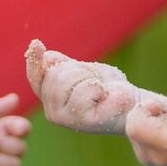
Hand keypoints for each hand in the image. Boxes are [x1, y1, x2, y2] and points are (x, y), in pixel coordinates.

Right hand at [25, 39, 140, 134]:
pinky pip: (86, 89)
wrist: (131, 103)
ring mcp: (66, 119)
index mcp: (50, 99)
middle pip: (55, 74)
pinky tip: (105, 97)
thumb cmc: (107, 86)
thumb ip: (61, 64)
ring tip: (99, 89)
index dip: (34, 61)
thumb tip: (43, 53)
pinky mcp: (83, 122)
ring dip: (89, 77)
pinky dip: (99, 87)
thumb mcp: (82, 71)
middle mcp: (52, 112)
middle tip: (94, 81)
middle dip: (79, 70)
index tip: (36, 43)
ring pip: (67, 80)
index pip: (36, 77)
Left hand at [125, 77, 166, 165]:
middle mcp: (156, 157)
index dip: (145, 109)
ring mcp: (150, 160)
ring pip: (132, 131)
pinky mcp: (146, 158)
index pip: (135, 125)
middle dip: (146, 113)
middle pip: (132, 127)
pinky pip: (134, 136)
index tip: (162, 106)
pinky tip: (164, 128)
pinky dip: (146, 127)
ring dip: (147, 120)